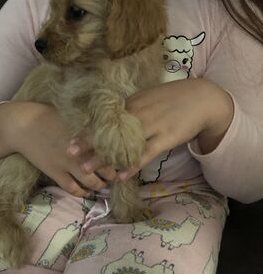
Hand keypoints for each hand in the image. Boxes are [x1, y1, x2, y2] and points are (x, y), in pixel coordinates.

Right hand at [7, 102, 116, 197]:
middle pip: (105, 169)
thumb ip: (90, 124)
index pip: (111, 150)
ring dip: (100, 186)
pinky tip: (87, 192)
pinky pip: (73, 188)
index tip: (125, 160)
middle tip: (117, 176)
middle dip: (114, 175)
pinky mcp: (55, 172)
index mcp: (87, 135)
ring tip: (104, 185)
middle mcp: (81, 151)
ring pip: (91, 182)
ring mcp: (68, 164)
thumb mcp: (73, 116)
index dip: (121, 158)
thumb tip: (108, 124)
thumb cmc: (48, 116)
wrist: (23, 125)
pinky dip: (82, 192)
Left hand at [67, 78, 233, 180]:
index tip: (70, 141)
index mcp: (133, 103)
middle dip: (88, 143)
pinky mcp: (165, 138)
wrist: (203, 99)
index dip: (87, 131)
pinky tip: (120, 175)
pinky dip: (132, 165)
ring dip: (103, 158)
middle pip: (109, 131)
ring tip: (86, 170)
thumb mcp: (148, 98)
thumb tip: (112, 119)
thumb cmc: (173, 98)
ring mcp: (152, 126)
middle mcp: (138, 114)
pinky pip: (146, 154)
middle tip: (70, 154)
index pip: (104, 119)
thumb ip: (131, 107)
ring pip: (123, 144)